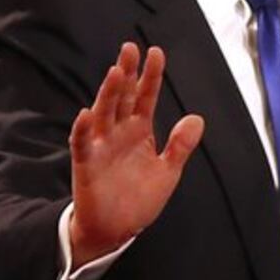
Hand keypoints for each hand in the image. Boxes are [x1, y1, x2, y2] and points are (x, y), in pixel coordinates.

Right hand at [65, 44, 205, 269]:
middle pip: (122, 97)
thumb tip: (197, 119)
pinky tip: (86, 115)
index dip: (150, 76)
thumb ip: (180, 146)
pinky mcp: (87, 164)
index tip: (156, 53)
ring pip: (103, 113)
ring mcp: (101, 146)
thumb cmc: (138, 199)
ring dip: (108, 93)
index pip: (145, 97)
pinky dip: (83, 130)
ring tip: (116, 73)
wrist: (116, 229)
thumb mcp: (167, 171)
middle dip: (127, 73)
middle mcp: (118, 133)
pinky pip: (82, 144)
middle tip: (130, 49)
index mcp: (139, 131)